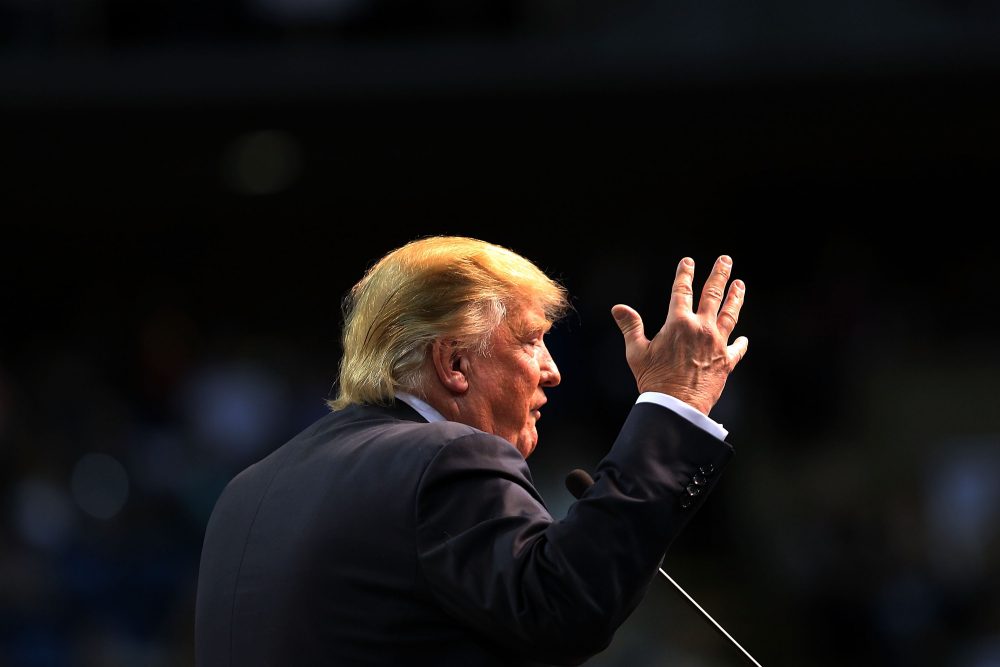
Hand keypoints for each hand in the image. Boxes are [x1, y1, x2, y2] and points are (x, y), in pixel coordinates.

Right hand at [611, 255, 747, 415]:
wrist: (677, 406)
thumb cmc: (653, 380)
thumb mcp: (636, 352)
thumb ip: (631, 327)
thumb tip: (618, 308)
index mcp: (678, 323)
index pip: (682, 290)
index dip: (685, 273)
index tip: (688, 262)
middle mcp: (701, 328)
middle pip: (713, 294)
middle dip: (719, 275)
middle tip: (726, 260)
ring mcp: (717, 344)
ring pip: (730, 314)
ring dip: (735, 297)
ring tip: (740, 285)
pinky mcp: (726, 361)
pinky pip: (737, 348)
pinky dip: (740, 342)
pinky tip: (743, 338)